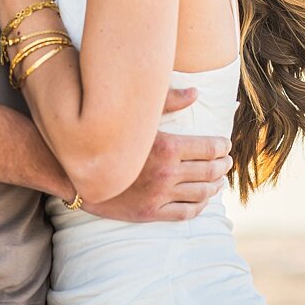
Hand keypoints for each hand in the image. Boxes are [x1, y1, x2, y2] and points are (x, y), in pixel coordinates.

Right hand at [84, 90, 232, 221]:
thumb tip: (196, 93)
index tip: (226, 144)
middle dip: (223, 165)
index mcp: (167, 147)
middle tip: (227, 161)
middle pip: (209, 170)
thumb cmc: (109, 138)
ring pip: (201, 193)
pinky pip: (185, 212)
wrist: (78, 173)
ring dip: (215, 185)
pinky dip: (200, 206)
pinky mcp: (150, 212)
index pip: (209, 148)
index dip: (222, 146)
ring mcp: (159, 195)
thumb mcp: (137, 116)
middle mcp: (167, 173)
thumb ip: (168, 101)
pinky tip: (203, 200)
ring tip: (219, 180)